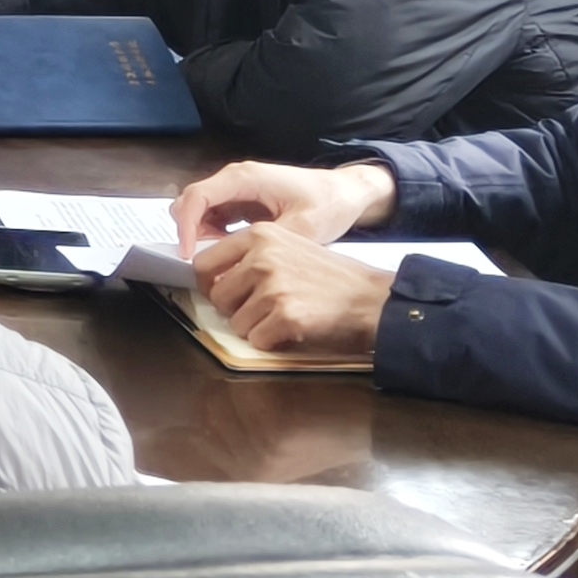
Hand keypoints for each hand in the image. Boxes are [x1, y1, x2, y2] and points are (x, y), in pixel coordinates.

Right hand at [172, 157, 397, 255]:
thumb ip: (267, 245)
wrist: (347, 193)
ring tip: (226, 258)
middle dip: (192, 232)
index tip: (189, 254)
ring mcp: (238, 189)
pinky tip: (235, 251)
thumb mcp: (303, 227)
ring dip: (203, 235)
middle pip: (191, 201)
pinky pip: (214, 216)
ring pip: (199, 210)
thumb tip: (240, 267)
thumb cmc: (329, 203)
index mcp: (246, 177)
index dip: (186, 226)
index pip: (197, 197)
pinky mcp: (242, 200)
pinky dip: (214, 235)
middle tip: (210, 260)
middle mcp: (236, 178)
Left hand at [188, 223, 396, 356]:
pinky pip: (257, 340)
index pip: (204, 264)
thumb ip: (251, 257)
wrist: (374, 298)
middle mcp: (262, 257)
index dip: (209, 285)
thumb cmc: (333, 278)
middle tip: (263, 311)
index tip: (221, 294)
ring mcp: (273, 286)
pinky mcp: (286, 315)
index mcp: (259, 235)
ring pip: (236, 322)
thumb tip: (213, 278)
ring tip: (285, 317)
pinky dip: (273, 342)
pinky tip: (295, 329)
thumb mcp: (289, 248)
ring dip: (257, 328)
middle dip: (235, 310)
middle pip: (217, 296)